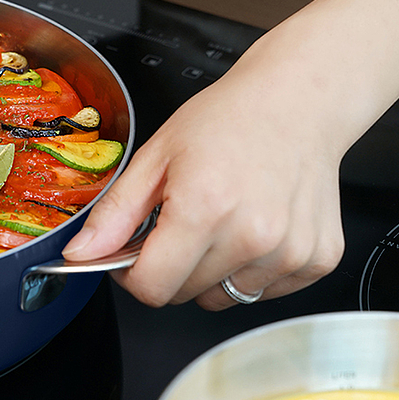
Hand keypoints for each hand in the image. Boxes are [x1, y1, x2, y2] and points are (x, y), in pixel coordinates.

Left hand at [62, 0, 398, 308]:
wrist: (297, 102)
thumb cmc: (228, 120)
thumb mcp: (156, 155)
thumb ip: (115, 213)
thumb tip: (81, 255)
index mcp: (205, 208)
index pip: (152, 289)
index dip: (132, 274)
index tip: (135, 251)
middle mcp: (252, 236)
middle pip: (185, 296)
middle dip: (171, 268)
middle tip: (182, 221)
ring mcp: (290, 252)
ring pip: (225, 298)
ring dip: (213, 271)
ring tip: (224, 220)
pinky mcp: (317, 260)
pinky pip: (265, 292)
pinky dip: (252, 269)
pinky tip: (255, 225)